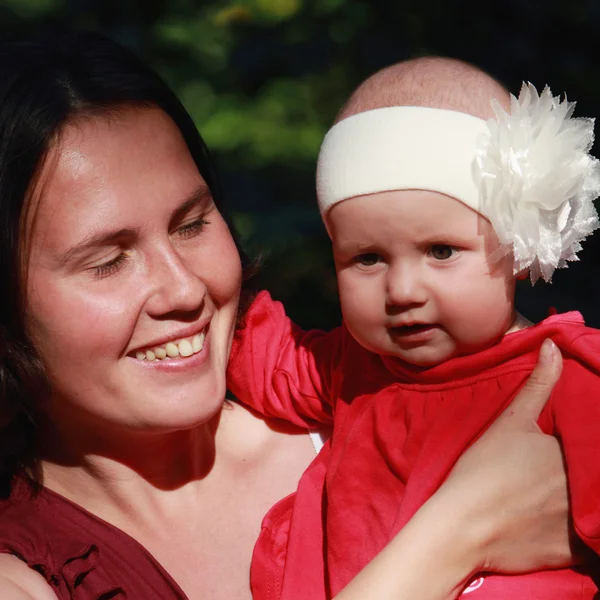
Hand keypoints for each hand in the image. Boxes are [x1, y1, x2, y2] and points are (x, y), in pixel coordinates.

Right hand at [438, 339, 576, 574]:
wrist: (463, 524)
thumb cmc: (483, 468)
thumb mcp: (510, 421)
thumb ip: (538, 385)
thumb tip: (553, 345)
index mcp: (573, 453)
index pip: (586, 446)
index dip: (573, 448)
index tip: (551, 454)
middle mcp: (585, 488)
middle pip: (589, 478)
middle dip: (578, 475)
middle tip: (541, 476)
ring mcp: (581, 524)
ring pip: (589, 509)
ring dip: (577, 504)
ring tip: (544, 502)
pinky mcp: (572, 553)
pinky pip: (585, 544)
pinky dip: (574, 537)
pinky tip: (546, 528)